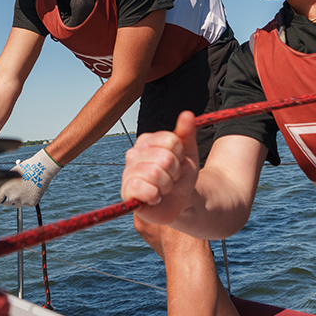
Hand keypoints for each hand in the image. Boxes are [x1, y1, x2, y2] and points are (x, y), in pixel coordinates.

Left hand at [0, 148, 62, 207]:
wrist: (41, 169)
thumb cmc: (26, 169)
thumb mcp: (12, 175)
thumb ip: (6, 185)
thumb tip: (1, 192)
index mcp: (5, 189)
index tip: (0, 198)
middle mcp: (12, 197)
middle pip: (6, 204)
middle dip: (7, 200)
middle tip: (12, 193)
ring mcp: (22, 201)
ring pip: (16, 204)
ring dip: (18, 200)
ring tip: (24, 189)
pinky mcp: (30, 203)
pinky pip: (26, 204)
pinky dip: (27, 199)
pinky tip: (31, 190)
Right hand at [121, 110, 199, 226]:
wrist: (180, 202)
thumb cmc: (181, 176)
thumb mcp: (188, 153)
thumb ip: (186, 133)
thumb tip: (187, 114)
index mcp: (147, 140)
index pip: (171, 141)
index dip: (180, 155)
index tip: (177, 162)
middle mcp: (134, 153)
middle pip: (165, 158)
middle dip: (174, 172)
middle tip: (171, 178)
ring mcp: (128, 172)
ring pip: (155, 173)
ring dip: (167, 185)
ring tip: (163, 188)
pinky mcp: (126, 192)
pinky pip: (142, 188)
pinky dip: (155, 195)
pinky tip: (155, 197)